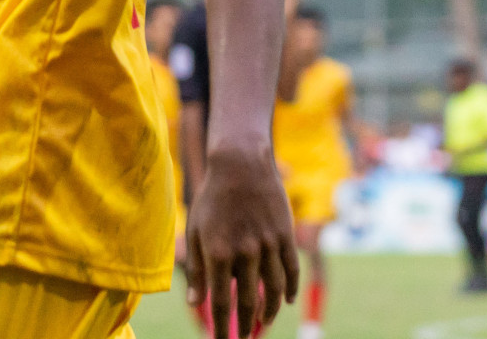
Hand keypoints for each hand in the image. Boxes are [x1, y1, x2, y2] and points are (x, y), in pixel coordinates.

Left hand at [186, 144, 298, 338]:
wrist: (240, 164)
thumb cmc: (211, 198)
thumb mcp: (195, 230)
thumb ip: (197, 269)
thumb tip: (195, 303)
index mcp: (218, 253)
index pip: (221, 302)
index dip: (222, 328)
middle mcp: (244, 252)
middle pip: (250, 302)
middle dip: (247, 324)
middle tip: (245, 337)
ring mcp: (268, 244)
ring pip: (274, 290)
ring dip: (269, 311)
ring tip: (263, 322)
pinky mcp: (285, 235)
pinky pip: (291, 270)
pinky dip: (290, 289)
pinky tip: (286, 301)